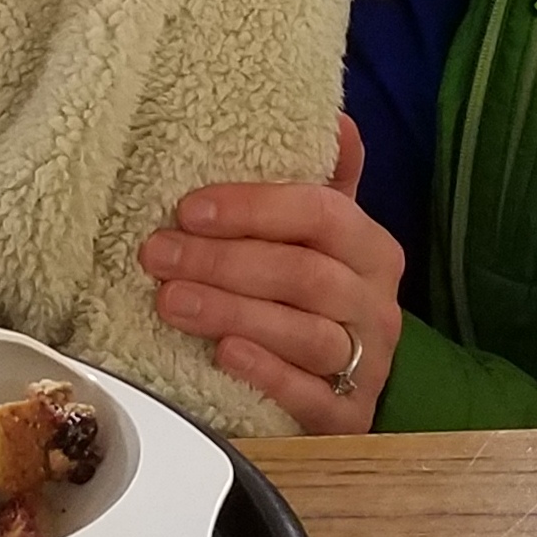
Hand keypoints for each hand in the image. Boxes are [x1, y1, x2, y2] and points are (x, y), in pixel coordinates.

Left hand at [139, 117, 401, 433]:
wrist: (343, 389)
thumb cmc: (318, 299)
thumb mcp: (323, 238)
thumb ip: (325, 180)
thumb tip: (335, 118)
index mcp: (371, 250)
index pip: (322, 214)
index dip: (254, 208)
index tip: (189, 209)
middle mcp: (377, 306)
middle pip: (305, 275)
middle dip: (224, 262)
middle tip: (158, 254)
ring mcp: (367, 365)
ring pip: (304, 334)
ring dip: (232, 312)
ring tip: (171, 300)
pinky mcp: (348, 418)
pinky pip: (309, 395)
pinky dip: (265, 372)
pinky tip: (223, 354)